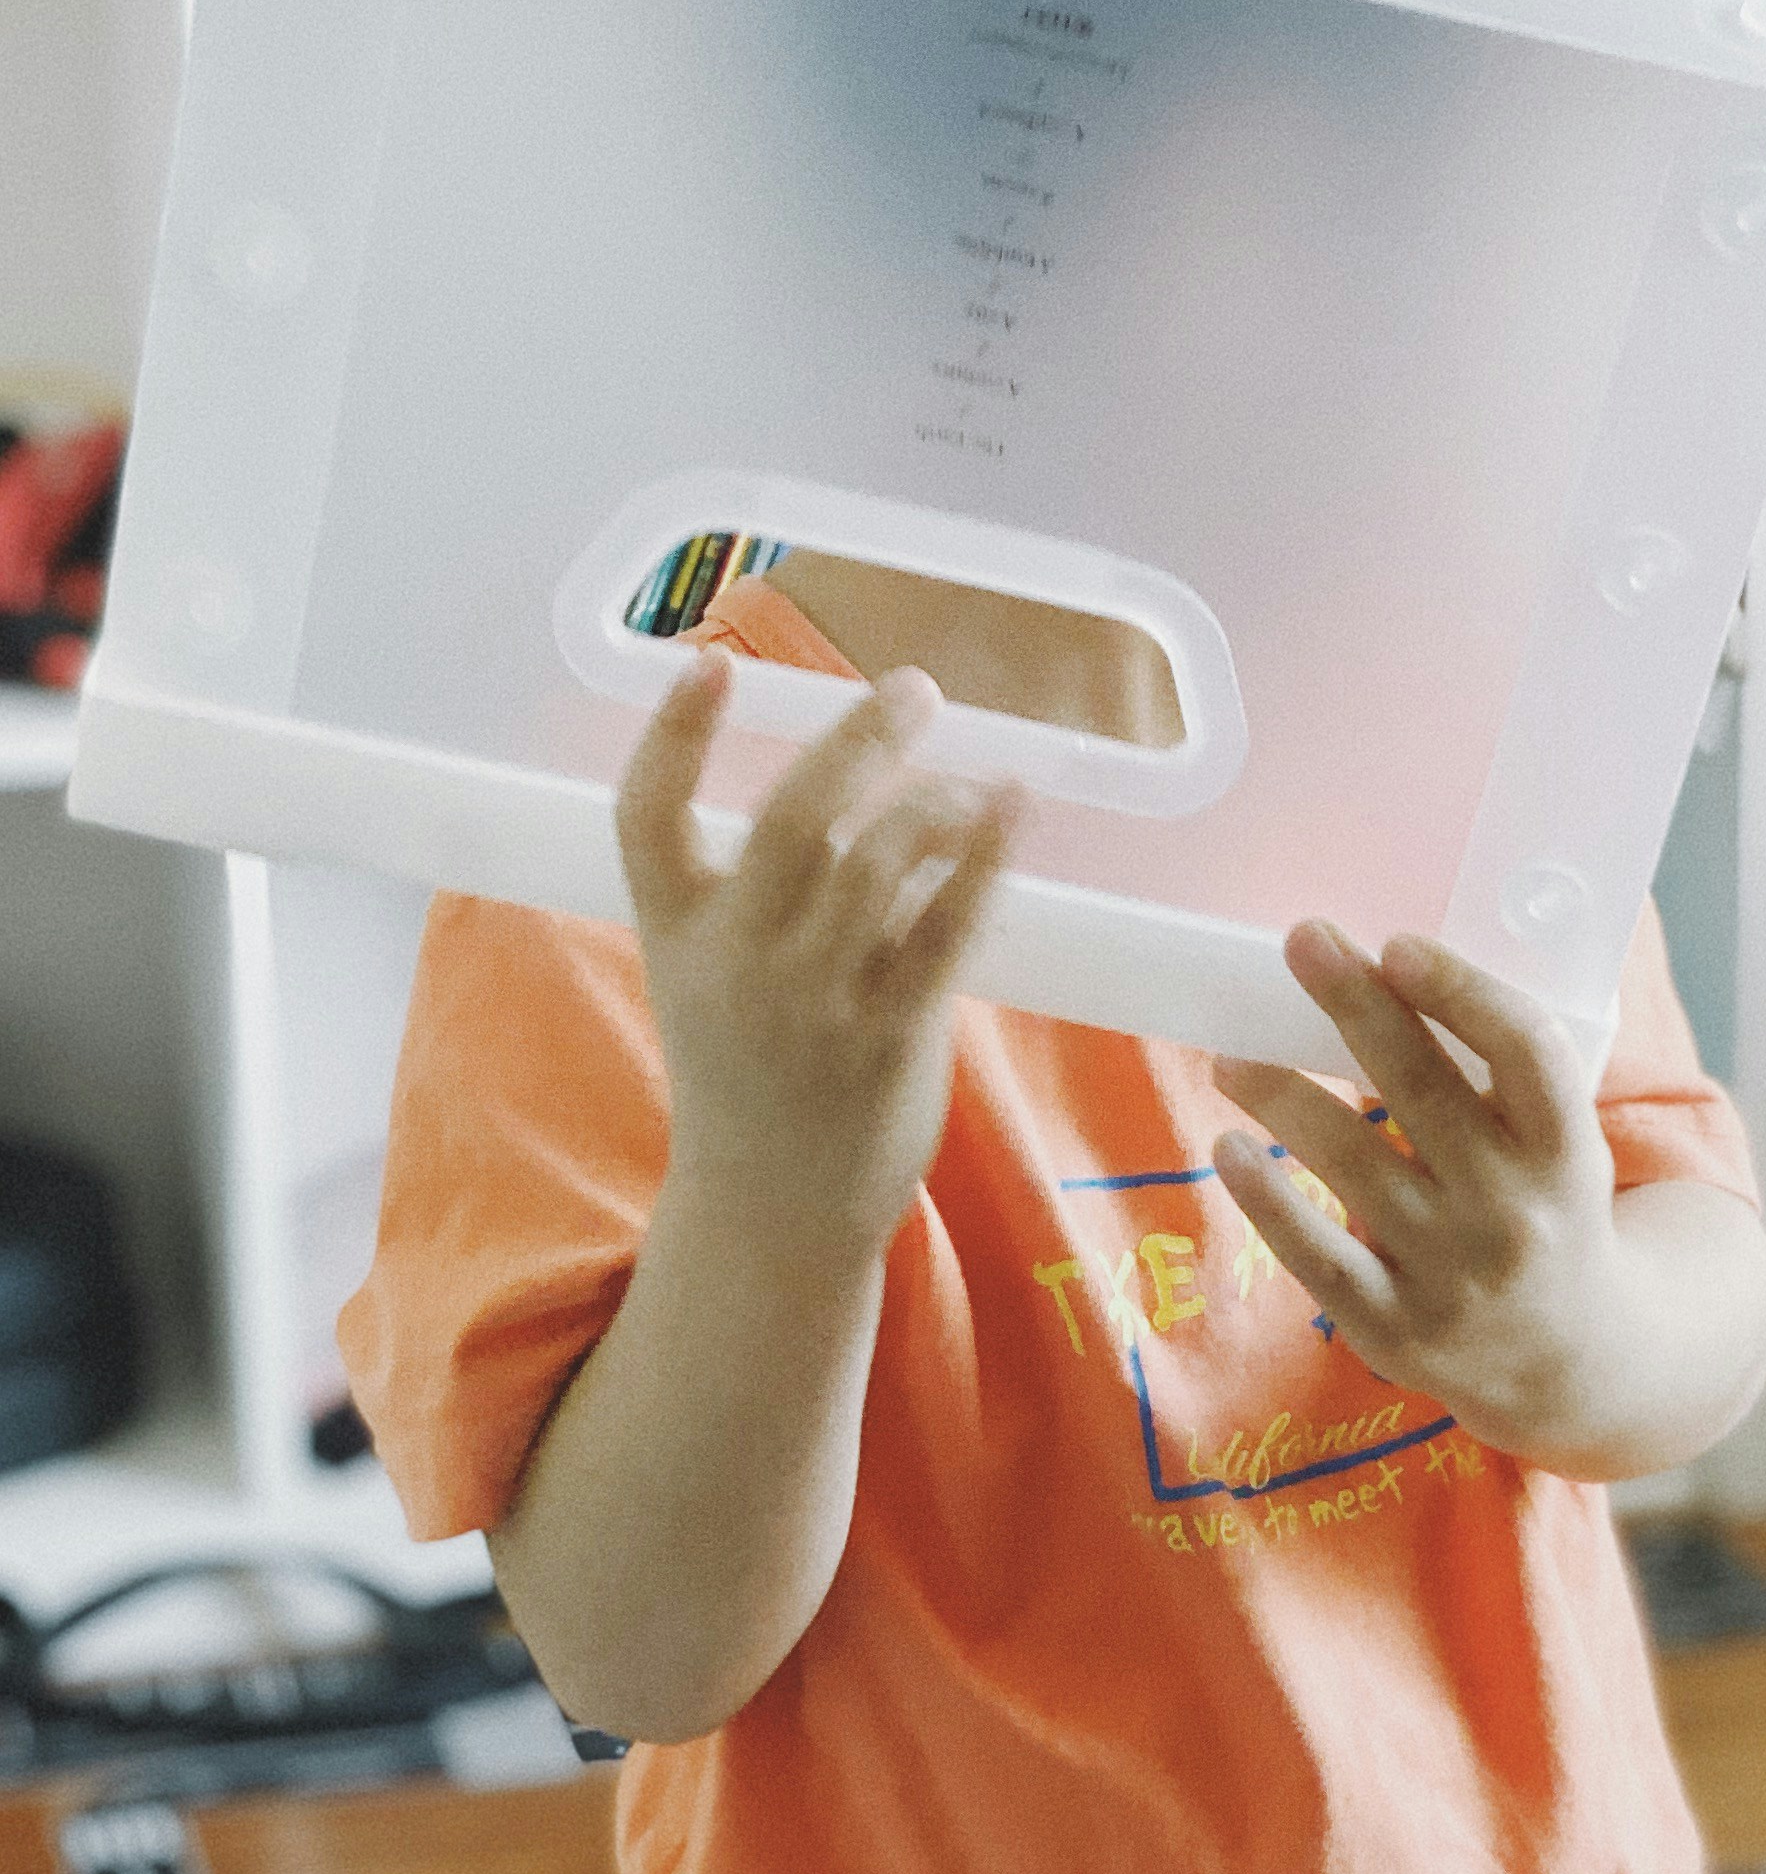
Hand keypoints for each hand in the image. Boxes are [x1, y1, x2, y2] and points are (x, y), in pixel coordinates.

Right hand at [616, 656, 1021, 1254]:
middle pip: (792, 822)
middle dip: (857, 741)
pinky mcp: (891, 1034)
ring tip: (971, 782)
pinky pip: (948, 925)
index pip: (646, 816)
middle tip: (911, 691)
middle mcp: (737, 960)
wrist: (771, 1210)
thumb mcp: (704, 973)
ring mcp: (815, 1000)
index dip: (672, 736)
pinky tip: (1011, 805)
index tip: (707, 663)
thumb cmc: (747, 1068)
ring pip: (879, 864)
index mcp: (676, 933)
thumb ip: (750, 885)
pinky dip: (985, 855)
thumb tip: (846, 766)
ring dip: (936, 802)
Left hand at [1212, 922, 1627, 1462]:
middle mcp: (1515, 1211)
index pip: (1526, 1051)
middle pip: (1424, 1088)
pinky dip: (1268, 1200)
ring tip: (1232, 1054)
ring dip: (1283, 1094)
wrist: (1575, 1361)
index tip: (1398, 945)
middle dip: (1356, 1004)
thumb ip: (1494, 1077)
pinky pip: (1318, 1255)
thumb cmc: (1546, 1210)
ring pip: (1353, 1163)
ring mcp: (1454, 1275)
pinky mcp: (1397, 1327)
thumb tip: (1373, 976)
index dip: (1463, 991)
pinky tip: (1228, 1149)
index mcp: (1568, 1150)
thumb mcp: (1556, 1144)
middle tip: (1303, 939)